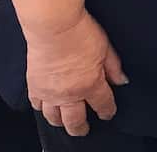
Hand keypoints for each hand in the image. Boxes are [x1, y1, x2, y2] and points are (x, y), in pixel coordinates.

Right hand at [26, 10, 127, 135]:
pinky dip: (43, 109)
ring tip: (66, 123)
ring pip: (54, 118)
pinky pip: (37, 106)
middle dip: (81, 128)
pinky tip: (47, 108)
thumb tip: (121, 81)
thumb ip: (114, 67)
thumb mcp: (106, 48)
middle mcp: (70, 94)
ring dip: (61, 123)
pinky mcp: (34, 87)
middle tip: (84, 130)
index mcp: (91, 84)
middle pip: (75, 121)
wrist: (54, 26)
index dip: (108, 111)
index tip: (108, 113)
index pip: (103, 105)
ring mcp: (50, 93)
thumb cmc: (81, 33)